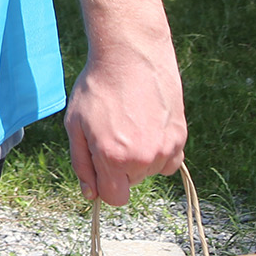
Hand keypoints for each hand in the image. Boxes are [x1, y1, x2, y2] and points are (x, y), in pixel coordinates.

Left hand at [63, 47, 187, 204]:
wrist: (130, 57)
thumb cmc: (97, 89)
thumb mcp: (75, 125)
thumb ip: (82, 164)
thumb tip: (91, 194)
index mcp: (113, 157)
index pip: (114, 198)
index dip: (103, 185)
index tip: (99, 167)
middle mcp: (143, 158)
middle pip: (130, 183)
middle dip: (118, 167)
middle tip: (111, 133)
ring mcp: (165, 148)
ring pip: (151, 172)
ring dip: (139, 158)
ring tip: (129, 125)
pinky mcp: (180, 138)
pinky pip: (169, 161)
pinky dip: (158, 152)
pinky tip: (147, 127)